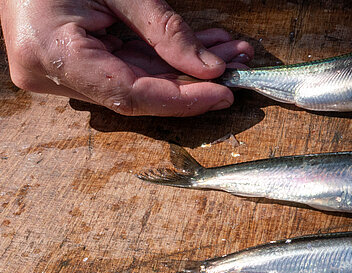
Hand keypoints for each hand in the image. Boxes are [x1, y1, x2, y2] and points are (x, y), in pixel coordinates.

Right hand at [0, 0, 253, 115]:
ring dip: (184, 66)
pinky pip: (123, 67)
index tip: (223, 93)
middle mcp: (49, 73)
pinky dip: (162, 57)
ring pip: (137, 80)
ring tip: (229, 52)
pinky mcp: (69, 63)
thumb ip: (164, 29)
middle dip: (194, 78)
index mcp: (51, 54)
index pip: (131, 94)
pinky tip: (201, 48)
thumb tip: (211, 68)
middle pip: (138, 91)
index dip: (182, 98)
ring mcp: (57, 71)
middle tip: (237, 64)